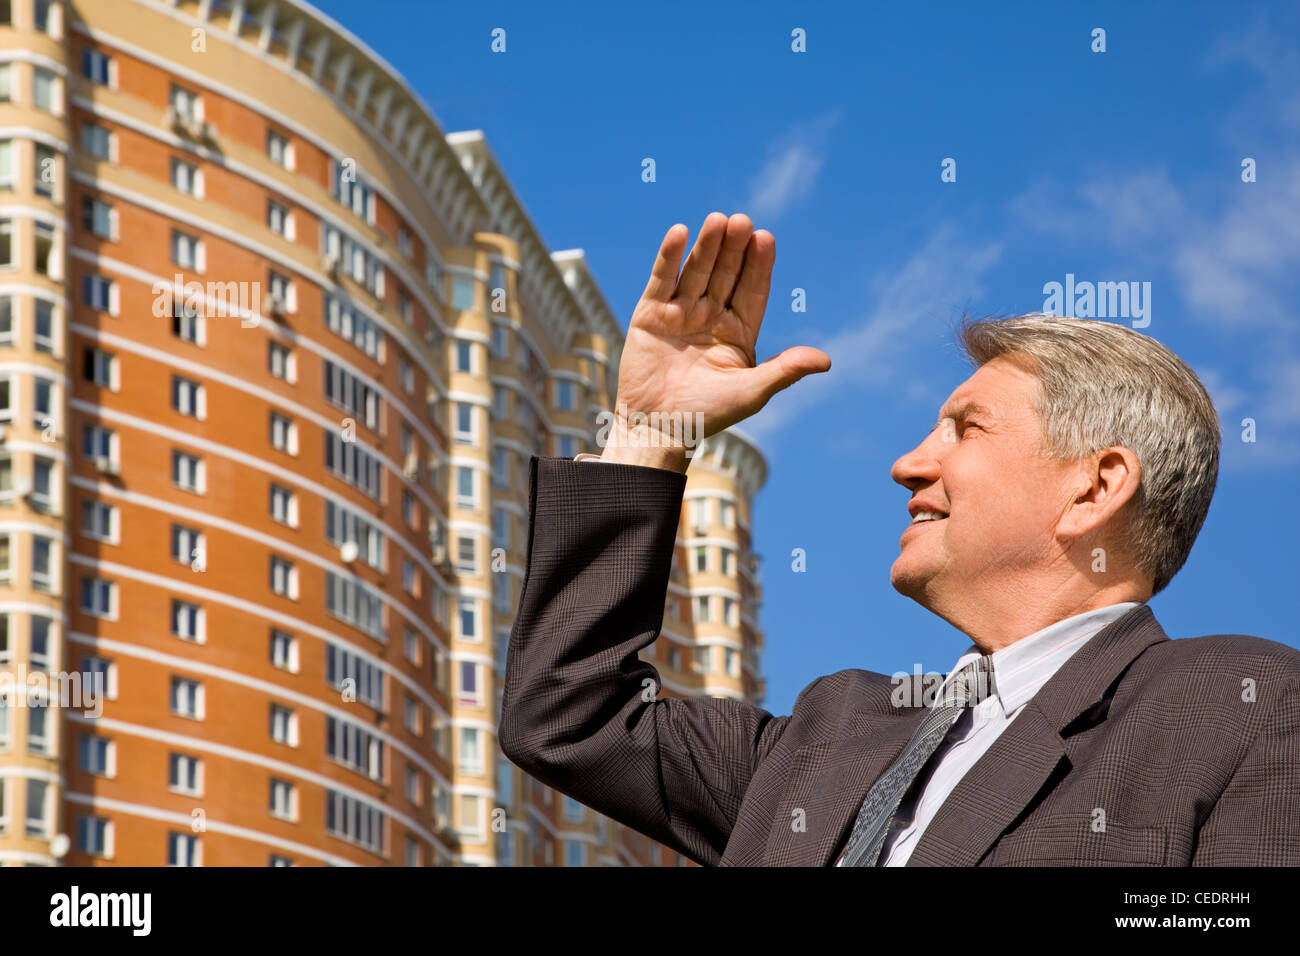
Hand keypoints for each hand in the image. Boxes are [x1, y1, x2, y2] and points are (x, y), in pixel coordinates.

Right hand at [602, 212, 830, 470]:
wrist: (657, 429)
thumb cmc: (708, 415)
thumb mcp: (751, 392)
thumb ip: (785, 371)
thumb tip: (826, 361)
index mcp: (738, 332)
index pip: (752, 290)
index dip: (758, 265)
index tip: (766, 239)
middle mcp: (711, 317)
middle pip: (726, 274)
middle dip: (733, 249)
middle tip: (742, 221)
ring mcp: (680, 313)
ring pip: (697, 271)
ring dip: (706, 246)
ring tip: (718, 220)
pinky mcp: (651, 314)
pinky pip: (662, 280)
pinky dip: (669, 256)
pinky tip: (680, 232)